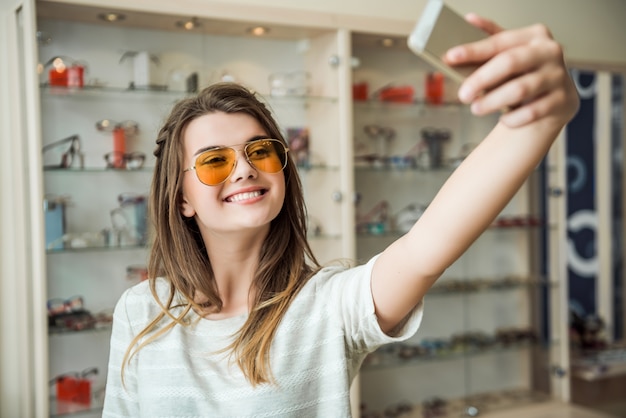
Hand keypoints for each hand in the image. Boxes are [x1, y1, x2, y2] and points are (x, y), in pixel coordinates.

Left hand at [443, 13, 578, 127]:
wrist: (556, 98)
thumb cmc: (526, 72)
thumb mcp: (510, 52)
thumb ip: (491, 38)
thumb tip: (469, 19)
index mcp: (534, 35)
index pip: (499, 41)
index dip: (473, 50)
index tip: (451, 57)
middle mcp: (549, 52)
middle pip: (509, 62)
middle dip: (481, 79)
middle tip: (463, 94)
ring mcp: (558, 76)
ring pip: (519, 90)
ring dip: (492, 102)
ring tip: (476, 108)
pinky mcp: (563, 101)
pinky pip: (532, 112)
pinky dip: (513, 118)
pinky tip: (504, 119)